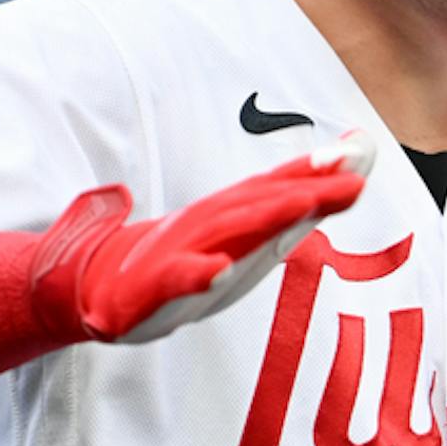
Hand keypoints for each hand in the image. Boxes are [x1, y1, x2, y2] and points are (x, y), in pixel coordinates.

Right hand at [45, 132, 375, 343]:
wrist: (89, 289)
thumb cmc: (174, 256)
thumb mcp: (234, 230)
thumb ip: (286, 196)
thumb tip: (351, 155)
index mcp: (226, 217)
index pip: (277, 190)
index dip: (316, 173)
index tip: (357, 153)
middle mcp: (205, 227)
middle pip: (262, 205)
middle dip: (307, 190)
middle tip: (351, 178)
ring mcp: (175, 255)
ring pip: (225, 234)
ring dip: (265, 218)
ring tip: (302, 205)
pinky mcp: (144, 292)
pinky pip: (173, 283)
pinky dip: (195, 275)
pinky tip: (217, 269)